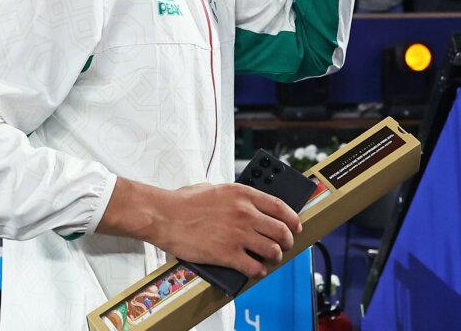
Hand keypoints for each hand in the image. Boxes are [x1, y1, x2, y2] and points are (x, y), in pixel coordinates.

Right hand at [149, 183, 301, 279]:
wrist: (164, 216)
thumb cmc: (183, 202)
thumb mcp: (213, 188)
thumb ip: (233, 196)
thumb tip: (247, 206)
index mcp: (242, 194)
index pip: (280, 207)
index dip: (293, 219)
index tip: (296, 226)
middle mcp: (244, 213)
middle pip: (281, 231)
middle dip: (287, 241)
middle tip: (285, 245)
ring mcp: (237, 234)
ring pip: (273, 250)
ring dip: (275, 257)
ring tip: (270, 259)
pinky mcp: (227, 254)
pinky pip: (254, 267)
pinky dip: (259, 271)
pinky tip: (256, 269)